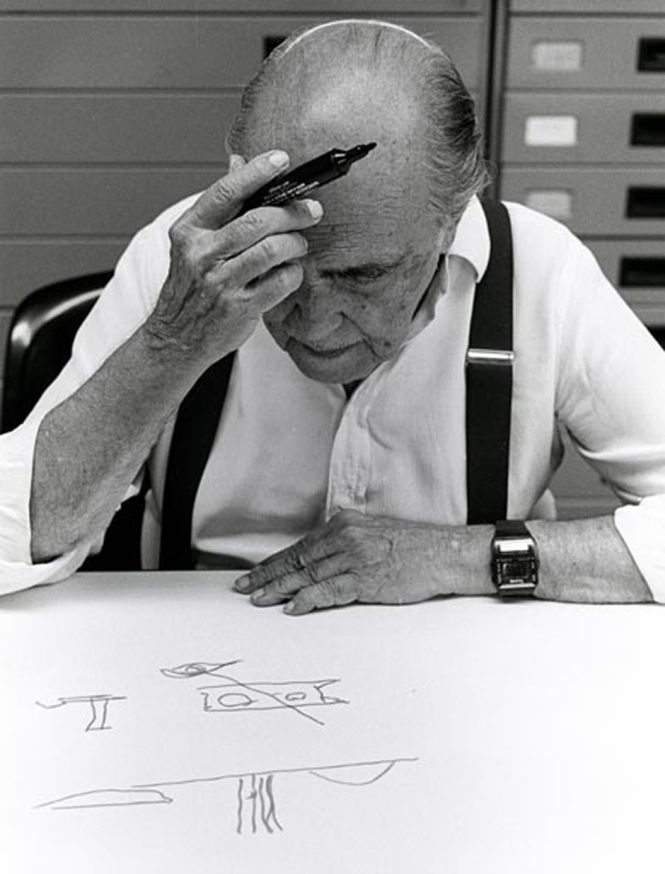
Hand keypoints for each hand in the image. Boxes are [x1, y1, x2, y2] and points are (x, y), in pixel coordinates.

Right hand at [143, 150, 322, 370]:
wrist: (176, 338)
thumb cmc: (190, 287)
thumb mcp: (192, 242)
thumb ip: (218, 205)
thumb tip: (238, 162)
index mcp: (189, 231)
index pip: (225, 191)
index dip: (257, 171)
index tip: (281, 160)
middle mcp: (202, 255)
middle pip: (257, 220)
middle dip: (291, 211)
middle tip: (310, 210)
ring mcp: (221, 282)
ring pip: (273, 249)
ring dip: (295, 242)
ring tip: (298, 244)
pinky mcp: (241, 307)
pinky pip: (281, 281)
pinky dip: (293, 273)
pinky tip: (289, 272)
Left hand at [233, 509, 469, 614]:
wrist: (443, 553)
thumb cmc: (412, 546)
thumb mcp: (372, 533)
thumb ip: (345, 544)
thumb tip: (318, 562)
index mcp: (344, 524)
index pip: (301, 546)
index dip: (275, 561)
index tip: (255, 573)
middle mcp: (345, 537)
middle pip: (298, 559)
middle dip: (268, 575)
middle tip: (244, 587)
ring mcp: (354, 558)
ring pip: (308, 575)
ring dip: (280, 588)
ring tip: (260, 599)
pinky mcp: (366, 579)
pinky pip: (329, 591)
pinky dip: (308, 599)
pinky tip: (292, 607)